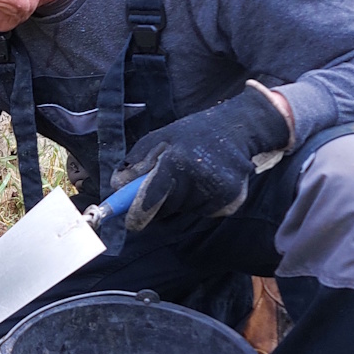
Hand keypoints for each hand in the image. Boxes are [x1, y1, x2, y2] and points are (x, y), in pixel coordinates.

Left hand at [110, 84, 291, 230]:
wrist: (238, 129)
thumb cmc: (192, 134)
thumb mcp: (160, 138)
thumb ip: (136, 162)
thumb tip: (116, 185)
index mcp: (177, 160)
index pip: (152, 196)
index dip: (138, 213)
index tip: (131, 224)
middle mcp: (199, 179)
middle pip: (167, 208)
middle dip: (160, 201)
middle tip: (170, 180)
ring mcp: (218, 193)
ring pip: (185, 210)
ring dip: (181, 200)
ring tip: (193, 175)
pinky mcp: (232, 202)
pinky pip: (203, 212)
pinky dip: (199, 202)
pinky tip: (207, 182)